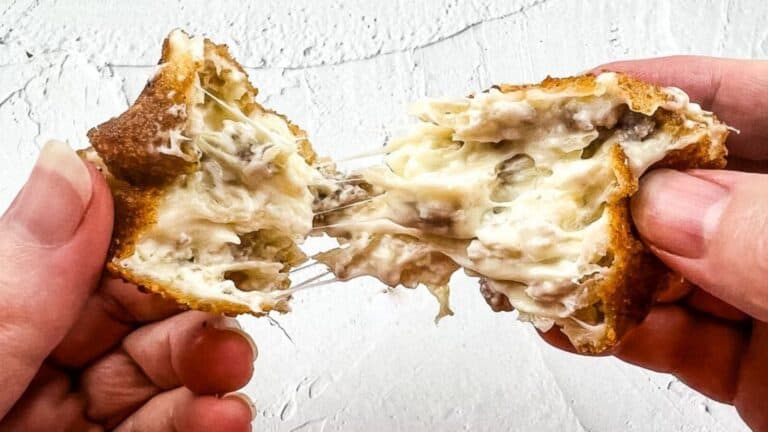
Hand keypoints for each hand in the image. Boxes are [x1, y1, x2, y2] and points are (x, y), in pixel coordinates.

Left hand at [0, 141, 256, 430]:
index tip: (207, 210)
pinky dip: (203, 418)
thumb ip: (19, 279)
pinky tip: (224, 412)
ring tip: (235, 364)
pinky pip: (159, 430)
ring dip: (212, 363)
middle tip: (233, 296)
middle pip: (131, 311)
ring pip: (156, 371)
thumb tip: (70, 171)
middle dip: (195, 302)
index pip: (78, 252)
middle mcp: (29, 358)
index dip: (147, 229)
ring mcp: (60, 414)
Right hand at [541, 57, 767, 429]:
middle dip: (610, 187)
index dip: (664, 93)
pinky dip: (617, 333)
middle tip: (542, 186)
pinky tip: (573, 320)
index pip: (753, 104)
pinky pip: (672, 341)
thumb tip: (673, 207)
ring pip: (670, 270)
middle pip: (693, 189)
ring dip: (599, 267)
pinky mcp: (758, 373)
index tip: (585, 95)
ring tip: (537, 258)